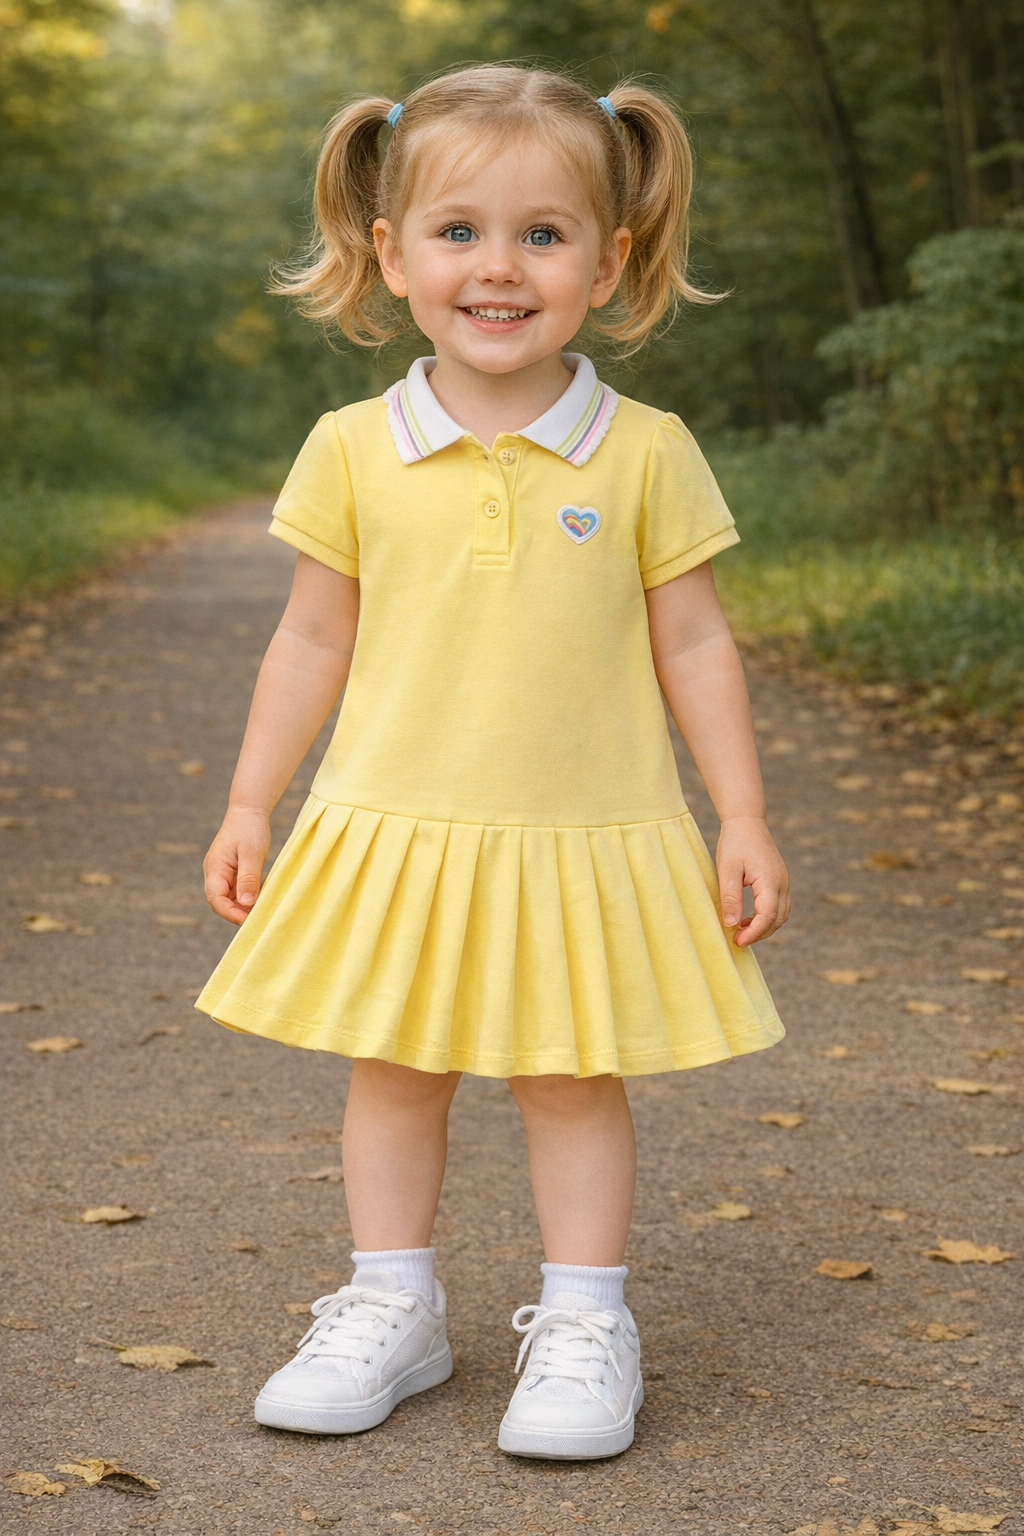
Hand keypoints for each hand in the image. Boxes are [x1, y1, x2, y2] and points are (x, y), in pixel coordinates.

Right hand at [204, 806, 270, 924]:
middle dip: (236, 913)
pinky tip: (261, 899)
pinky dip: (247, 898)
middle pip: (220, 902)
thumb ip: (248, 878)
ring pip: (229, 899)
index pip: (215, 898)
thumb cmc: (250, 828)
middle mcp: (214, 873)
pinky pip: (236, 892)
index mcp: (214, 868)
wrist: (249, 812)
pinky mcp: (232, 874)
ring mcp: (222, 874)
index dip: (229, 913)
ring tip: (262, 910)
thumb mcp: (252, 853)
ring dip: (242, 907)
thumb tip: (245, 903)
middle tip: (258, 917)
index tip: (248, 920)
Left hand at [716, 815, 789, 946]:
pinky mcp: (779, 881)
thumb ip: (730, 897)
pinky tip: (747, 918)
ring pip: (781, 914)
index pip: (768, 916)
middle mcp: (782, 883)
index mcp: (770, 881)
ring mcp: (783, 882)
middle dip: (759, 934)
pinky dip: (766, 917)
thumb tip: (731, 925)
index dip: (754, 933)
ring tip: (741, 932)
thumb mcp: (727, 870)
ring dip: (764, 927)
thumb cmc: (734, 843)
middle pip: (778, 919)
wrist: (746, 822)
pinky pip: (778, 906)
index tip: (737, 942)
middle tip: (737, 940)